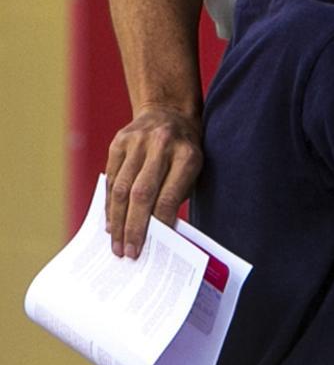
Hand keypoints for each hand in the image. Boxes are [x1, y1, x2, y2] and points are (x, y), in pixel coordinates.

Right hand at [105, 107, 203, 257]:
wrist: (168, 111)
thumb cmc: (184, 150)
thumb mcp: (193, 170)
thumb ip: (175, 197)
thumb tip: (156, 237)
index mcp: (187, 154)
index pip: (168, 197)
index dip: (159, 225)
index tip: (154, 248)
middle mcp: (161, 144)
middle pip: (141, 194)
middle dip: (133, 228)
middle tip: (129, 254)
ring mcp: (137, 141)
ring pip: (121, 189)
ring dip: (117, 221)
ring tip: (116, 245)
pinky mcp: (119, 141)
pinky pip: (111, 179)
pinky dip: (109, 204)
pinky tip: (110, 222)